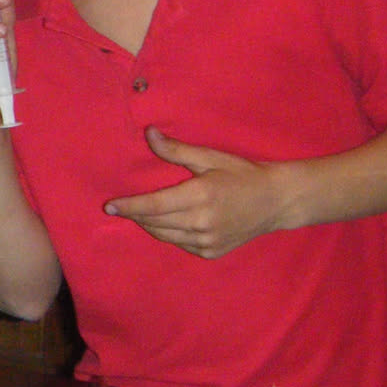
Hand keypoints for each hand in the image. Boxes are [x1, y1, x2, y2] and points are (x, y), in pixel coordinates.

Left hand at [103, 128, 289, 258]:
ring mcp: (207, 241)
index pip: (153, 205)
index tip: (109, 206)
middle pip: (154, 222)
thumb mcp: (210, 157)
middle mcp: (201, 222)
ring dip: (149, 224)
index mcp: (199, 196)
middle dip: (136, 214)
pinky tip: (167, 222)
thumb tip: (149, 134)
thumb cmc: (243, 174)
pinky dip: (169, 233)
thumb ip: (176, 150)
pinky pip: (180, 243)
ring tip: (140, 213)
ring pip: (165, 235)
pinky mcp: (211, 252)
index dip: (129, 206)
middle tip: (121, 206)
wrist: (277, 200)